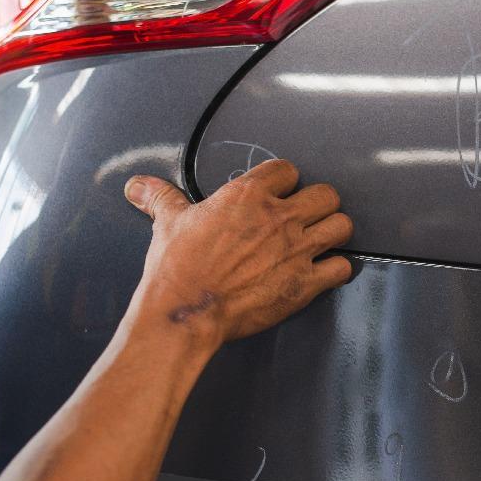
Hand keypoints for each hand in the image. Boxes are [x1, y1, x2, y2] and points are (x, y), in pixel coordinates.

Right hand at [123, 159, 352, 351]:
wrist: (187, 311)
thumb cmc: (177, 268)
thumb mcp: (168, 223)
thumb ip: (161, 198)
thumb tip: (138, 186)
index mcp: (248, 195)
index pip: (287, 170)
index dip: (284, 182)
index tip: (278, 194)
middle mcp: (279, 218)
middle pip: (326, 195)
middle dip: (319, 204)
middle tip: (306, 217)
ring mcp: (296, 250)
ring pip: (342, 226)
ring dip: (333, 232)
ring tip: (320, 241)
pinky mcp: (304, 284)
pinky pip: (342, 268)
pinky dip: (335, 270)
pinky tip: (323, 272)